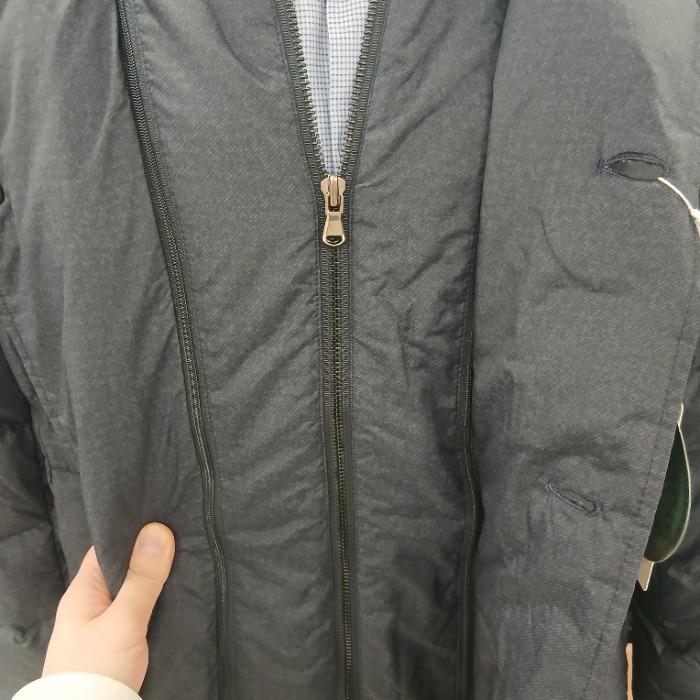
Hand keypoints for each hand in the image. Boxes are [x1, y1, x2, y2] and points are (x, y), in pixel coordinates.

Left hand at [42, 522, 174, 692]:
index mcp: (83, 591)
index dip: (135, 531)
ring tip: (191, 560)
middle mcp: (93, 604)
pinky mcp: (121, 643)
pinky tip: (181, 596)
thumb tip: (158, 529)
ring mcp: (106, 625)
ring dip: (159, 582)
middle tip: (188, 536)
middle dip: (153, 556)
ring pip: (136, 592)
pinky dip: (160, 603)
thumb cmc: (99, 668)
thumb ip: (142, 579)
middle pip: (126, 569)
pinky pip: (143, 612)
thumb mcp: (123, 621)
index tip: (167, 517)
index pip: (108, 548)